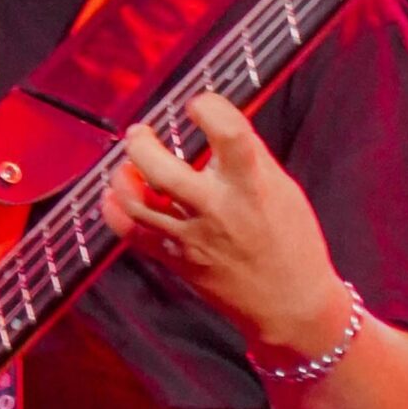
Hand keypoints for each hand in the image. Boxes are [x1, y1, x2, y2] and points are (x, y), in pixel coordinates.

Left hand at [100, 90, 348, 355]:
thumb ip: (250, 157)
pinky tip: (115, 196)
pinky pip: (133, 234)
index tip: (199, 104)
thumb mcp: (283, 189)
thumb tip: (219, 124)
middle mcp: (216, 210)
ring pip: (138, 203)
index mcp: (251, 186)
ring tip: (128, 163)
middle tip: (141, 132)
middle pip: (161, 170)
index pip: (227, 133)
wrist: (289, 303)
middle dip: (142, 143)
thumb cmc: (292, 242)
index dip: (208, 106)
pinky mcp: (177, 260)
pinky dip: (115, 212)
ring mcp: (191, 238)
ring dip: (122, 176)